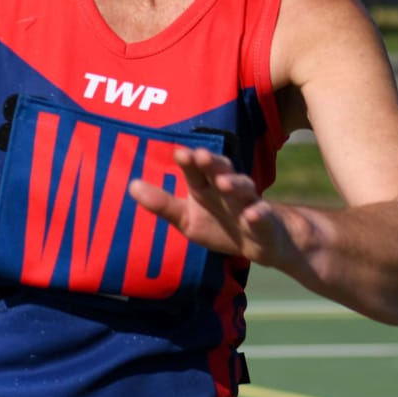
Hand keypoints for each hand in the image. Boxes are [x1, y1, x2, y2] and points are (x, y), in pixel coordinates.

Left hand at [128, 146, 293, 267]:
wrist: (259, 243)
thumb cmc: (219, 225)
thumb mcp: (187, 218)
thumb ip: (162, 204)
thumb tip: (132, 186)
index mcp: (207, 186)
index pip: (197, 170)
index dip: (190, 162)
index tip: (180, 153)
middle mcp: (228, 188)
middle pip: (221, 170)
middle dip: (212, 163)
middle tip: (201, 156)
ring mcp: (249, 203)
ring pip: (244, 188)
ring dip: (234, 184)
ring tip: (223, 182)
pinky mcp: (265, 221)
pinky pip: (263, 215)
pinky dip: (259, 214)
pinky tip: (252, 214)